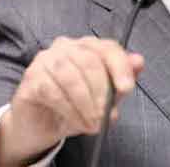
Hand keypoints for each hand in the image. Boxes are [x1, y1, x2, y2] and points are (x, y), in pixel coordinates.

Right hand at [0, 36, 143, 164]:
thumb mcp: (105, 96)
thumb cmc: (76, 104)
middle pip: (90, 62)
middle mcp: (66, 46)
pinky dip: (70, 110)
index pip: (108, 47)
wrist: (42, 123)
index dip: (120, 67)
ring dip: (86, 104)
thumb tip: (138, 61)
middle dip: (102, 92)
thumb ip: (122, 79)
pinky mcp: (31, 77)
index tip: (127, 89)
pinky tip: (77, 121)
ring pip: (71, 77)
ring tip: (93, 123)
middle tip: (106, 115)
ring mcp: (46, 59)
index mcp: (87, 46)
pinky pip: (53, 91)